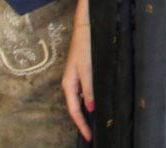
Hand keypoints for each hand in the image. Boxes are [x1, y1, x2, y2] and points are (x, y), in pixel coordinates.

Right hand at [61, 22, 93, 140]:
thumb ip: (89, 89)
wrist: (84, 28)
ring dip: (86, 112)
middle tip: (93, 134)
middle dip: (83, 121)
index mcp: (69, 84)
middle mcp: (70, 84)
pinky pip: (83, 92)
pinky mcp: (81, 73)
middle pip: (75, 108)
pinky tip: (97, 103)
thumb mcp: (88, 69)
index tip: (88, 137)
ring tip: (95, 123)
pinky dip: (89, 100)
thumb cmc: (85, 47)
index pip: (74, 111)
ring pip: (80, 100)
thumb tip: (90, 109)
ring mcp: (75, 79)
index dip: (81, 125)